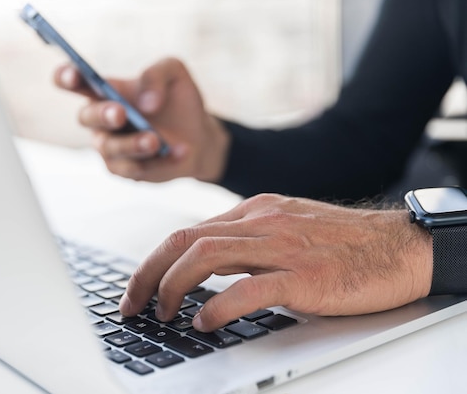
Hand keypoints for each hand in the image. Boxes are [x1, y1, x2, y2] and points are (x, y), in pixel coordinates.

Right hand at [54, 57, 229, 181]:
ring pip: (111, 148)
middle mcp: (100, 119)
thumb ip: (157, 75)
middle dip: (103, 115)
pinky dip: (160, 160)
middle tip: (121, 113)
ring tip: (154, 140)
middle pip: (86, 117)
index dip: (66, 77)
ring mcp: (110, 147)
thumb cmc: (176, 101)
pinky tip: (179, 152)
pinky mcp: (126, 170)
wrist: (198, 136)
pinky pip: (136, 169)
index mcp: (103, 90)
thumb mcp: (173, 73)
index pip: (73, 81)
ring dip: (133, 143)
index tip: (74, 74)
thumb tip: (146, 103)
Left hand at [118, 193, 432, 331]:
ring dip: (173, 287)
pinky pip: (249, 288)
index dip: (154, 262)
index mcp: (254, 211)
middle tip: (134, 305)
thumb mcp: (284, 229)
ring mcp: (282, 246)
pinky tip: (205, 321)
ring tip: (163, 314)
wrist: (397, 247)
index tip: (139, 288)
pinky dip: (218, 306)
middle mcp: (261, 221)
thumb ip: (245, 242)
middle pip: (184, 240)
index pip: (187, 232)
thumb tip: (203, 266)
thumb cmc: (342, 242)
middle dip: (148, 274)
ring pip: (205, 256)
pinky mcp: (304, 274)